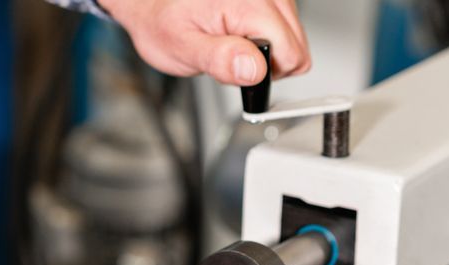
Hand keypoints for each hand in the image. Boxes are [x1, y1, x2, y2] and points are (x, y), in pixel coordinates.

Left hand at [100, 0, 310, 85]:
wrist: (151, 2)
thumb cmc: (162, 22)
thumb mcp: (183, 49)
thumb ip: (221, 61)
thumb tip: (254, 69)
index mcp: (246, 3)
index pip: (290, 52)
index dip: (267, 73)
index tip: (240, 71)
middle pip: (297, 44)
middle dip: (268, 62)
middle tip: (233, 57)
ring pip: (293, 34)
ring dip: (266, 49)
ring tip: (232, 44)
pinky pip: (283, 23)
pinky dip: (264, 35)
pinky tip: (239, 33)